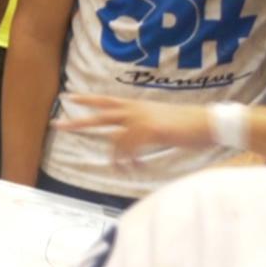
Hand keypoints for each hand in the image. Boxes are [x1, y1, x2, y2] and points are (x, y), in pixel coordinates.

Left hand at [53, 92, 219, 168]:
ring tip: (119, 169)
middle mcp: (136, 109)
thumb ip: (143, 123)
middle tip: (58, 124)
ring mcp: (142, 119)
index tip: (69, 97)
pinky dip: (129, 162)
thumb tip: (133, 136)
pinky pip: (130, 150)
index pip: (106, 99)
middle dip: (78, 121)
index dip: (87, 99)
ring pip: (115, 139)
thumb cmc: (187, 123)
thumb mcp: (160, 119)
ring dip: (116, 158)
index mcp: (137, 105)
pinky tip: (135, 168)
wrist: (207, 122)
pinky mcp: (150, 131)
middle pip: (100, 115)